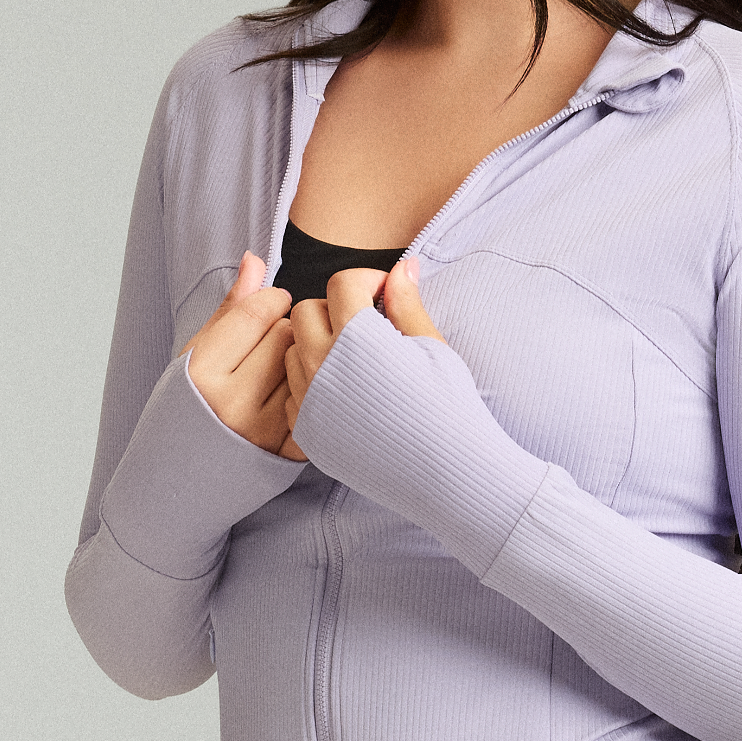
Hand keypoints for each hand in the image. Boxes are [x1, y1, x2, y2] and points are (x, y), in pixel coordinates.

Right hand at [181, 250, 299, 456]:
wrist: (176, 483)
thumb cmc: (182, 410)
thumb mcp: (193, 355)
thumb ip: (230, 310)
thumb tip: (255, 260)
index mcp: (202, 373)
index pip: (259, 310)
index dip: (271, 300)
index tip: (268, 306)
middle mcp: (233, 403)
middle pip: (287, 335)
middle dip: (285, 330)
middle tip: (272, 343)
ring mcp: (263, 432)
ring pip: (307, 366)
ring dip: (301, 360)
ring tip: (280, 371)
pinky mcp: (287, 454)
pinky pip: (316, 401)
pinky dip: (312, 392)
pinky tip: (293, 396)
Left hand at [283, 256, 444, 459]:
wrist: (447, 473)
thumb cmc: (449, 406)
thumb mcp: (433, 346)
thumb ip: (407, 303)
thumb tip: (403, 267)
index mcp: (359, 338)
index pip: (342, 284)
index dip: (368, 279)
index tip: (386, 294)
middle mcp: (325, 366)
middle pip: (306, 311)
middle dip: (335, 308)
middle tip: (367, 324)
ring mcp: (311, 401)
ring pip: (293, 350)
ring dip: (317, 343)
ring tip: (354, 358)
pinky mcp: (308, 431)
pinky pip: (293, 391)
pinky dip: (312, 382)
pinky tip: (345, 392)